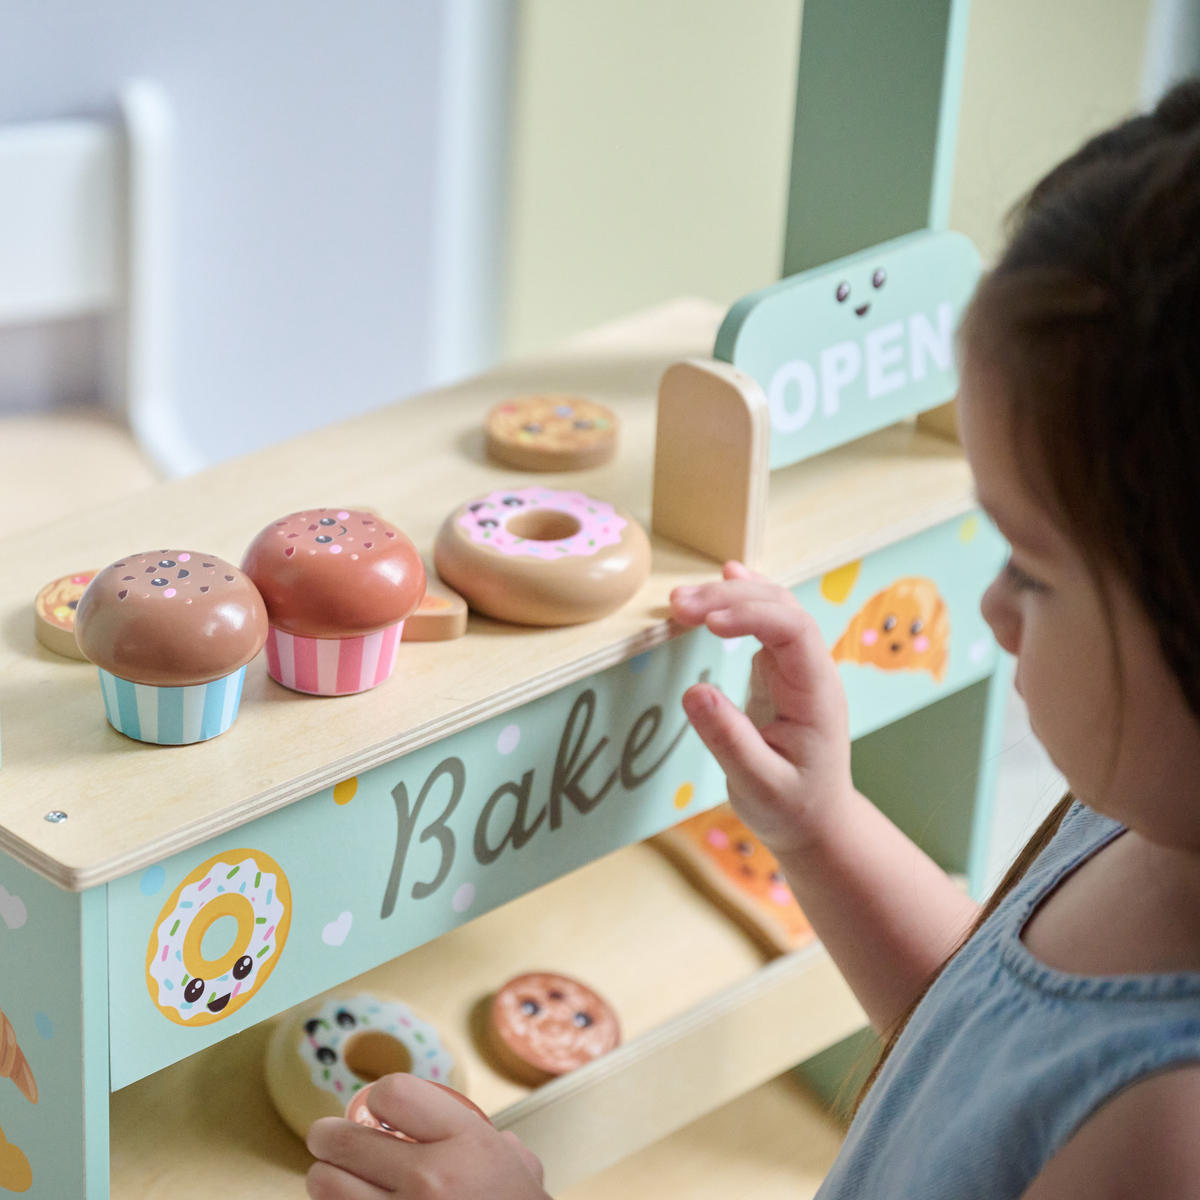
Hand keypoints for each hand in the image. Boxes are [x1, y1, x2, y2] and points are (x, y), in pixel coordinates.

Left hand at [306, 1074, 548, 1198]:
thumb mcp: (521, 1171)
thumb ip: (500, 1147)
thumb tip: (492, 1140)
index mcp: (467, 1142)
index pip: (395, 1092)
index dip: (379, 1097)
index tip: (377, 1109)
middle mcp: (432, 1179)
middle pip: (347, 1141)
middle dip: (328, 1137)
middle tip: (325, 1138)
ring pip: (328, 1186)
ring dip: (324, 1179)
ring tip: (329, 1177)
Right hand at [669, 561, 853, 855]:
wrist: (815, 823)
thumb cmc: (792, 808)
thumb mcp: (757, 786)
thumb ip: (729, 740)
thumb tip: (693, 691)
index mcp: (817, 694)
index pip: (793, 632)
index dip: (751, 616)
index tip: (705, 623)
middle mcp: (812, 671)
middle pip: (780, 609)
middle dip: (729, 598)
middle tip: (677, 604)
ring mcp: (796, 668)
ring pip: (772, 609)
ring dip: (728, 596)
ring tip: (681, 600)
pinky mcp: (778, 671)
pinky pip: (763, 623)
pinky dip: (740, 601)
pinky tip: (725, 580)